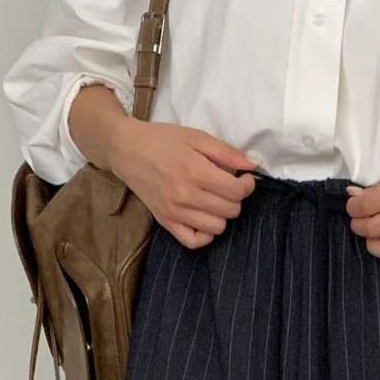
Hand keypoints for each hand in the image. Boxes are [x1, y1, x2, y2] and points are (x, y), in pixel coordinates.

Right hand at [110, 119, 258, 249]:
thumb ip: (226, 152)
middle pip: (230, 211)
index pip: (236, 191)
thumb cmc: (162, 140)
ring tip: (215, 201)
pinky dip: (205, 235)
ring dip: (222, 216)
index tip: (244, 178)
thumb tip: (252, 165)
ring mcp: (175, 212)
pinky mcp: (166, 222)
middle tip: (228, 187)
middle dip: (235, 199)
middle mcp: (185, 195)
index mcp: (195, 171)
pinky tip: (205, 219)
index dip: (247, 185)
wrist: (127, 150)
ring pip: (217, 228)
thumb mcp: (196, 137)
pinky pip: (194, 242)